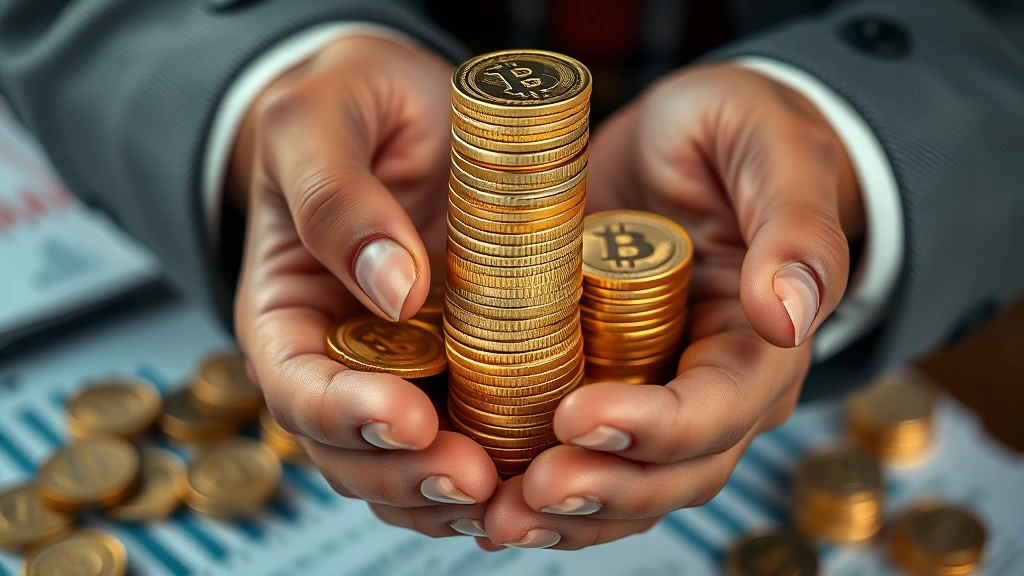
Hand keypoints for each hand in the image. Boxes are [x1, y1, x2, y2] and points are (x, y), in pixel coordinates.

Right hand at [230, 36, 497, 537]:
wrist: (409, 102)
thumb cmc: (348, 102)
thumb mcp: (319, 121)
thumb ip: (335, 198)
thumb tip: (394, 290)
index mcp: (287, 310)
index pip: (297, 386)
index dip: (346, 415)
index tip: (408, 418)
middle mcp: (341, 356)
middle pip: (352, 447)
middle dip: (408, 474)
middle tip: (474, 477)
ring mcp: (405, 369)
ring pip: (411, 461)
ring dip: (452, 491)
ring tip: (510, 492)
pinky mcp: (465, 366)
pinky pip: (474, 432)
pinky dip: (499, 463)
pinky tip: (538, 467)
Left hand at [479, 64, 864, 548]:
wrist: (682, 140)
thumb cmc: (736, 134)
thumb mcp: (774, 148)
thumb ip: (796, 224)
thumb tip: (790, 315)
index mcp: (761, 342)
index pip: (719, 409)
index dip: (655, 428)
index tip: (580, 418)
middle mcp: (713, 388)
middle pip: (670, 472)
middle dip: (602, 491)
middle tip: (527, 493)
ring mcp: (654, 396)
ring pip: (624, 485)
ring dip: (565, 513)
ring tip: (498, 519)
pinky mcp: (601, 387)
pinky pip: (580, 460)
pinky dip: (539, 490)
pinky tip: (487, 498)